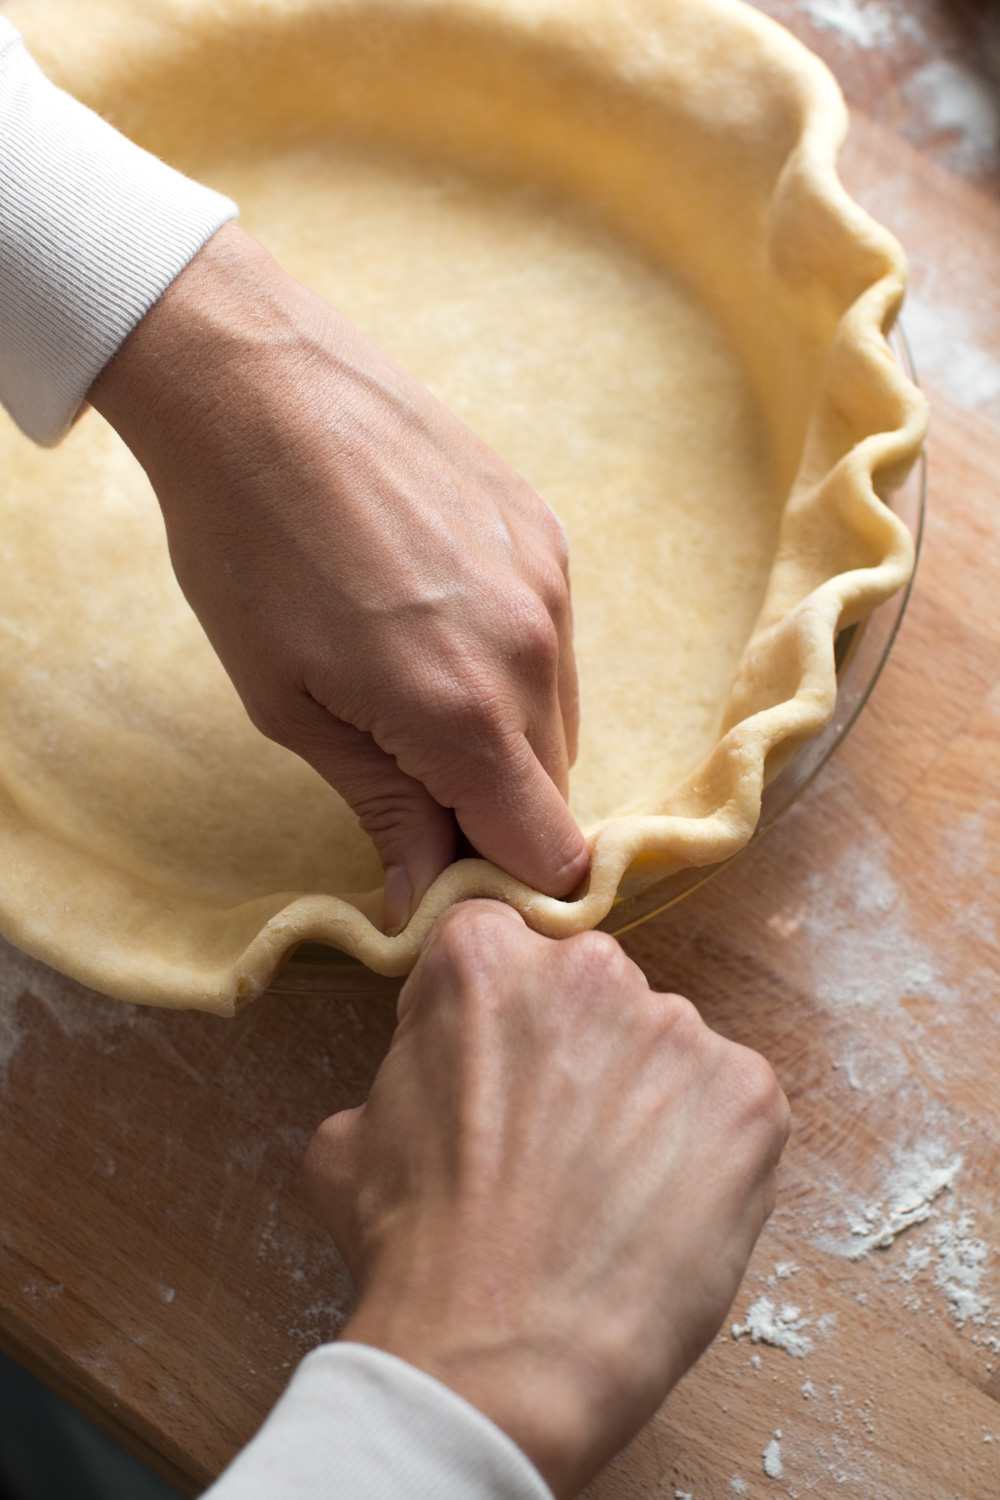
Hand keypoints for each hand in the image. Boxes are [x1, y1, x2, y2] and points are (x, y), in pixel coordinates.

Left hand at [88, 224, 588, 932]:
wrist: (261, 385)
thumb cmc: (248, 550)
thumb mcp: (289, 706)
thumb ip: (383, 809)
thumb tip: (425, 899)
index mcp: (463, 713)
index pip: (548, 852)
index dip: (503, 878)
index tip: (446, 866)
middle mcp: (533, 653)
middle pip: (554, 788)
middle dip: (493, 806)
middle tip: (407, 775)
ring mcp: (551, 585)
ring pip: (558, 713)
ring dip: (503, 733)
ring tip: (410, 682)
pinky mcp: (548, 533)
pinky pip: (553, 639)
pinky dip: (509, 659)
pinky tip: (434, 616)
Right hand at [305, 902, 789, 1497]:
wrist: (496, 1361)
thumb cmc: (415, 1251)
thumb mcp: (350, 1132)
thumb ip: (406, 1064)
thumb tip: (433, 1072)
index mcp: (484, 956)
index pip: (502, 948)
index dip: (497, 1018)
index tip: (499, 1072)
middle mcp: (589, 967)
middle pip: (590, 992)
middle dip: (576, 1052)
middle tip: (553, 1143)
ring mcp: (680, 1028)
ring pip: (663, 1050)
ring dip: (643, 1104)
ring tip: (609, 1195)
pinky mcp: (750, 1096)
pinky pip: (728, 1106)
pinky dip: (705, 1152)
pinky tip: (661, 1212)